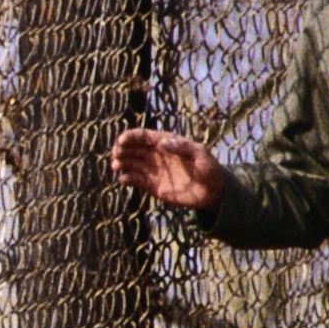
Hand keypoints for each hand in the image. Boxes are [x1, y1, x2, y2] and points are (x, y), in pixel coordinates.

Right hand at [110, 127, 224, 209]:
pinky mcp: (153, 186)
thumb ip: (181, 148)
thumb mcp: (199, 155)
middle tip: (116, 154)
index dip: (130, 137)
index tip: (121, 141)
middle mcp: (156, 155)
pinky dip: (127, 179)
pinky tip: (123, 179)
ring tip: (115, 166)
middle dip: (121, 150)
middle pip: (133, 148)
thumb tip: (162, 142)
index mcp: (166, 143)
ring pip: (131, 163)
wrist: (213, 192)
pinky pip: (135, 180)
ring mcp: (153, 170)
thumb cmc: (209, 169)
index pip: (143, 136)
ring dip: (121, 163)